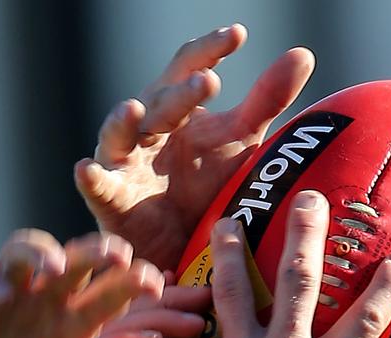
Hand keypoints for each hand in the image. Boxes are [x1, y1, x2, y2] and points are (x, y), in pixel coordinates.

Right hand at [0, 231, 198, 337]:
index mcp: (78, 331)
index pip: (117, 296)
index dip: (139, 288)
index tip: (162, 291)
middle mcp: (46, 307)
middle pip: (80, 262)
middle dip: (101, 254)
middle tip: (123, 259)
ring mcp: (6, 302)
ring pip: (27, 252)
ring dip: (42, 252)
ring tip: (56, 269)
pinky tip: (0, 294)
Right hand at [75, 25, 313, 268]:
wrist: (184, 248)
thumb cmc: (206, 187)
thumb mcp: (240, 142)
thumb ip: (266, 99)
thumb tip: (302, 54)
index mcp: (176, 109)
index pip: (189, 68)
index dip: (210, 50)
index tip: (238, 35)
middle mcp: (147, 130)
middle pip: (160, 102)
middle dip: (179, 93)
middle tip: (208, 81)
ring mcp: (125, 164)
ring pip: (119, 136)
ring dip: (124, 122)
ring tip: (134, 109)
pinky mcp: (112, 201)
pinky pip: (98, 188)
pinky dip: (91, 179)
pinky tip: (88, 170)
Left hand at [161, 191, 390, 337]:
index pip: (367, 322)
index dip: (387, 286)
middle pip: (301, 282)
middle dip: (309, 234)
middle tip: (310, 199)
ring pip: (234, 289)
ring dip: (230, 251)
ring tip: (226, 222)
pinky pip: (179, 333)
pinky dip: (166, 313)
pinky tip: (155, 291)